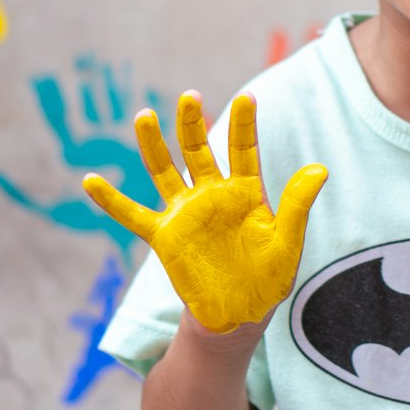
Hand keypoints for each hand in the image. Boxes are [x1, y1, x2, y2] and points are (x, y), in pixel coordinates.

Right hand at [82, 92, 327, 332]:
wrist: (240, 314)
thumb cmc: (269, 279)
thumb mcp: (288, 243)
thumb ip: (297, 206)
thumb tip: (320, 169)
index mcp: (246, 192)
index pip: (244, 150)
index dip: (245, 124)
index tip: (248, 97)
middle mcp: (213, 195)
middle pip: (200, 150)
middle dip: (193, 123)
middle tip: (190, 95)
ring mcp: (186, 213)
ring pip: (165, 171)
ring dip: (154, 145)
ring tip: (145, 115)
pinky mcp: (164, 237)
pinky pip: (133, 215)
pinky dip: (111, 200)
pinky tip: (89, 181)